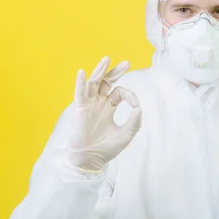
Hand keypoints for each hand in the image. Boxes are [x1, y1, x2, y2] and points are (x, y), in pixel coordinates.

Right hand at [67, 56, 141, 171]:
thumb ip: (134, 122)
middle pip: (106, 82)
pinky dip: (81, 83)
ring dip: (100, 71)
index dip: (130, 95)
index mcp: (109, 107)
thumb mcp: (126, 134)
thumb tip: (139, 107)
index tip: (135, 105)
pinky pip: (79, 93)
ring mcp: (89, 105)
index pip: (119, 93)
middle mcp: (98, 103)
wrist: (90, 159)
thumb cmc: (106, 148)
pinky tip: (82, 72)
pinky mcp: (80, 109)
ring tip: (107, 59)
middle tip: (127, 63)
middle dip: (116, 72)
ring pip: (94, 83)